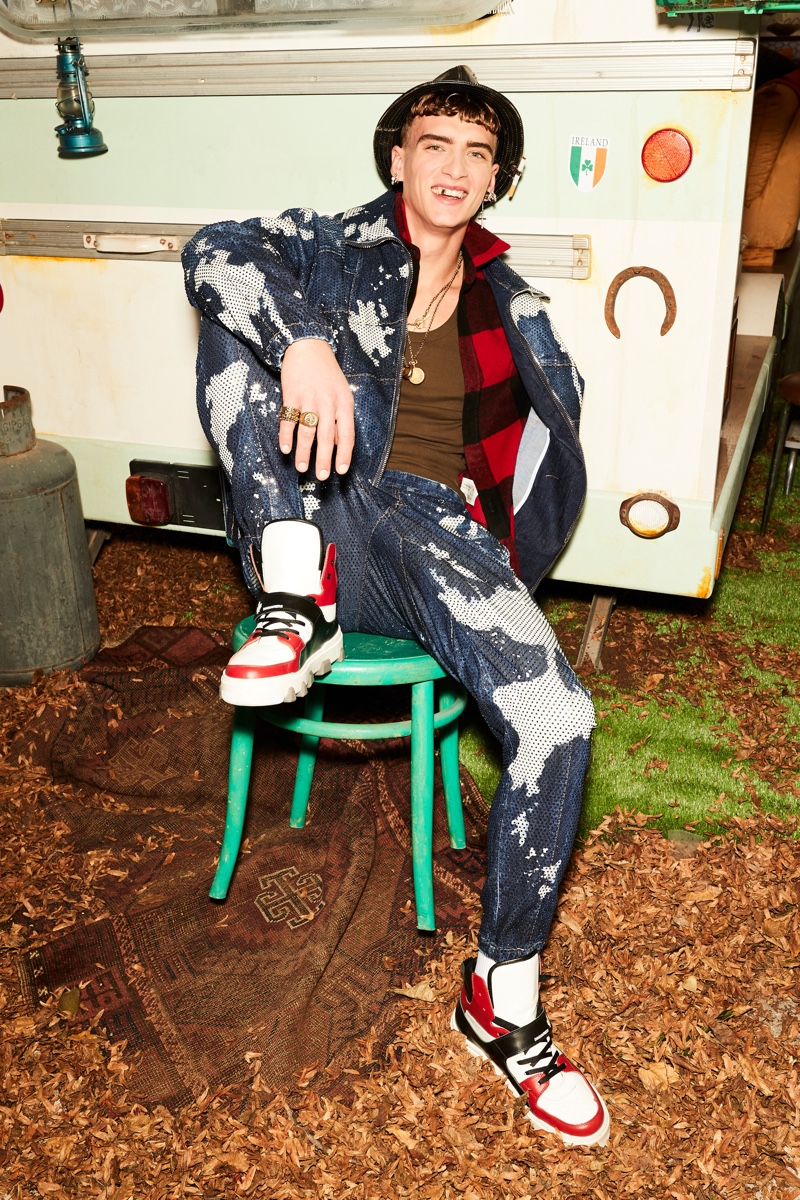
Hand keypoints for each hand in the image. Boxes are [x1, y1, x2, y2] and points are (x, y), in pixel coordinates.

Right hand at [279, 339, 354, 478]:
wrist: (308, 346)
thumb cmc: (327, 373)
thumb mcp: (342, 393)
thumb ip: (340, 419)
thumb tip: (337, 445)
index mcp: (344, 403)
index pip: (347, 434)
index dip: (344, 454)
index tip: (341, 471)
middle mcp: (328, 402)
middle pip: (327, 436)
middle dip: (324, 459)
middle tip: (320, 476)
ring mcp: (309, 398)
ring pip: (307, 431)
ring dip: (303, 452)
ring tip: (301, 467)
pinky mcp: (292, 394)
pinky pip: (289, 419)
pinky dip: (286, 435)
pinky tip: (285, 448)